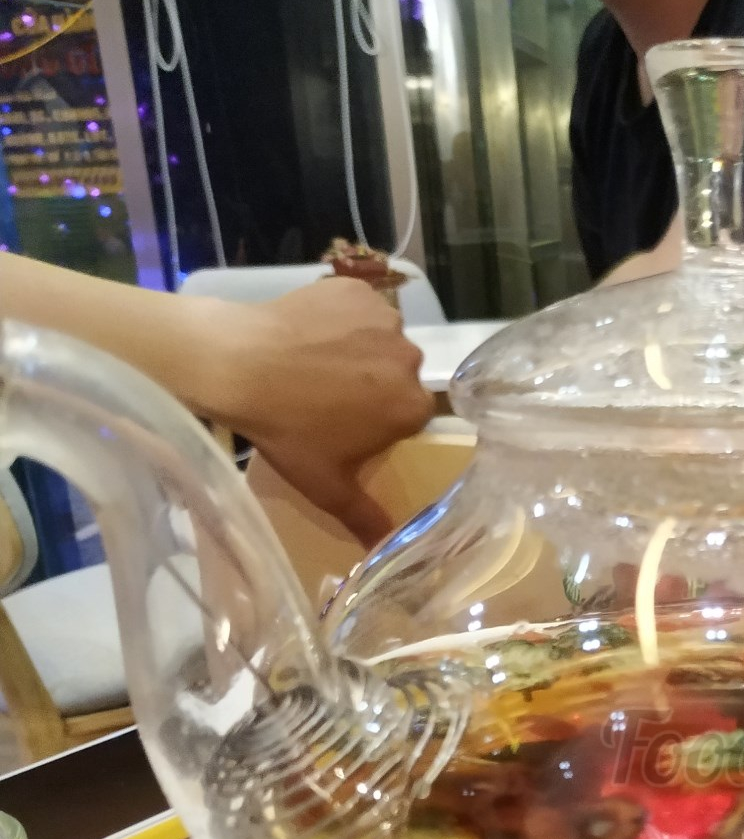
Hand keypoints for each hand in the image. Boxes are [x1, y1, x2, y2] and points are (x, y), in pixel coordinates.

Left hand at [205, 277, 436, 545]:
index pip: (411, 415)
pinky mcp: (354, 289)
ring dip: (358, 348)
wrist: (236, 364)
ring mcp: (383, 318)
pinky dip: (339, 317)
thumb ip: (364, 518)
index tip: (349, 425)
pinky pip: (357, 307)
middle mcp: (409, 358)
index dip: (381, 420)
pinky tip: (308, 332)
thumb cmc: (287, 431)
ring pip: (379, 338)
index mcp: (412, 407)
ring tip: (314, 361)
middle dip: (373, 383)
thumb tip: (386, 549)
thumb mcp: (326, 486)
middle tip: (327, 395)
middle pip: (398, 374)